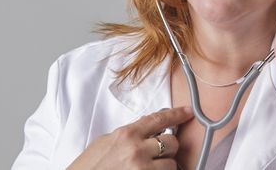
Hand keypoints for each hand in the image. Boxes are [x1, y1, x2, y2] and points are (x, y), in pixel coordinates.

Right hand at [67, 106, 193, 169]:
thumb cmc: (88, 167)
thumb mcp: (105, 142)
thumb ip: (128, 134)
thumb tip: (146, 127)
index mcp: (126, 135)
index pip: (159, 119)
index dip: (177, 114)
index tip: (187, 112)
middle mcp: (137, 150)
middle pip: (171, 142)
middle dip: (168, 147)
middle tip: (158, 153)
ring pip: (172, 164)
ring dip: (165, 167)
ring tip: (150, 168)